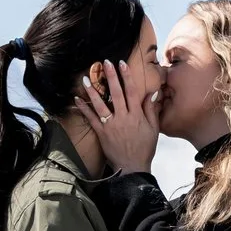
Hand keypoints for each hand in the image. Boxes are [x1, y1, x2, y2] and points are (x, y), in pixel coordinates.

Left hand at [74, 60, 160, 174]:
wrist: (132, 168)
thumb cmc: (144, 148)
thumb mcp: (153, 129)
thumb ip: (151, 110)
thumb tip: (151, 93)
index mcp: (137, 116)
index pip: (132, 91)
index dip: (127, 76)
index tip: (122, 64)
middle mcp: (123, 118)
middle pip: (117, 94)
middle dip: (111, 77)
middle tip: (105, 63)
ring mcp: (111, 126)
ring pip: (101, 105)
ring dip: (93, 91)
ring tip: (86, 78)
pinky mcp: (102, 134)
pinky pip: (91, 119)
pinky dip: (83, 109)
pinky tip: (77, 99)